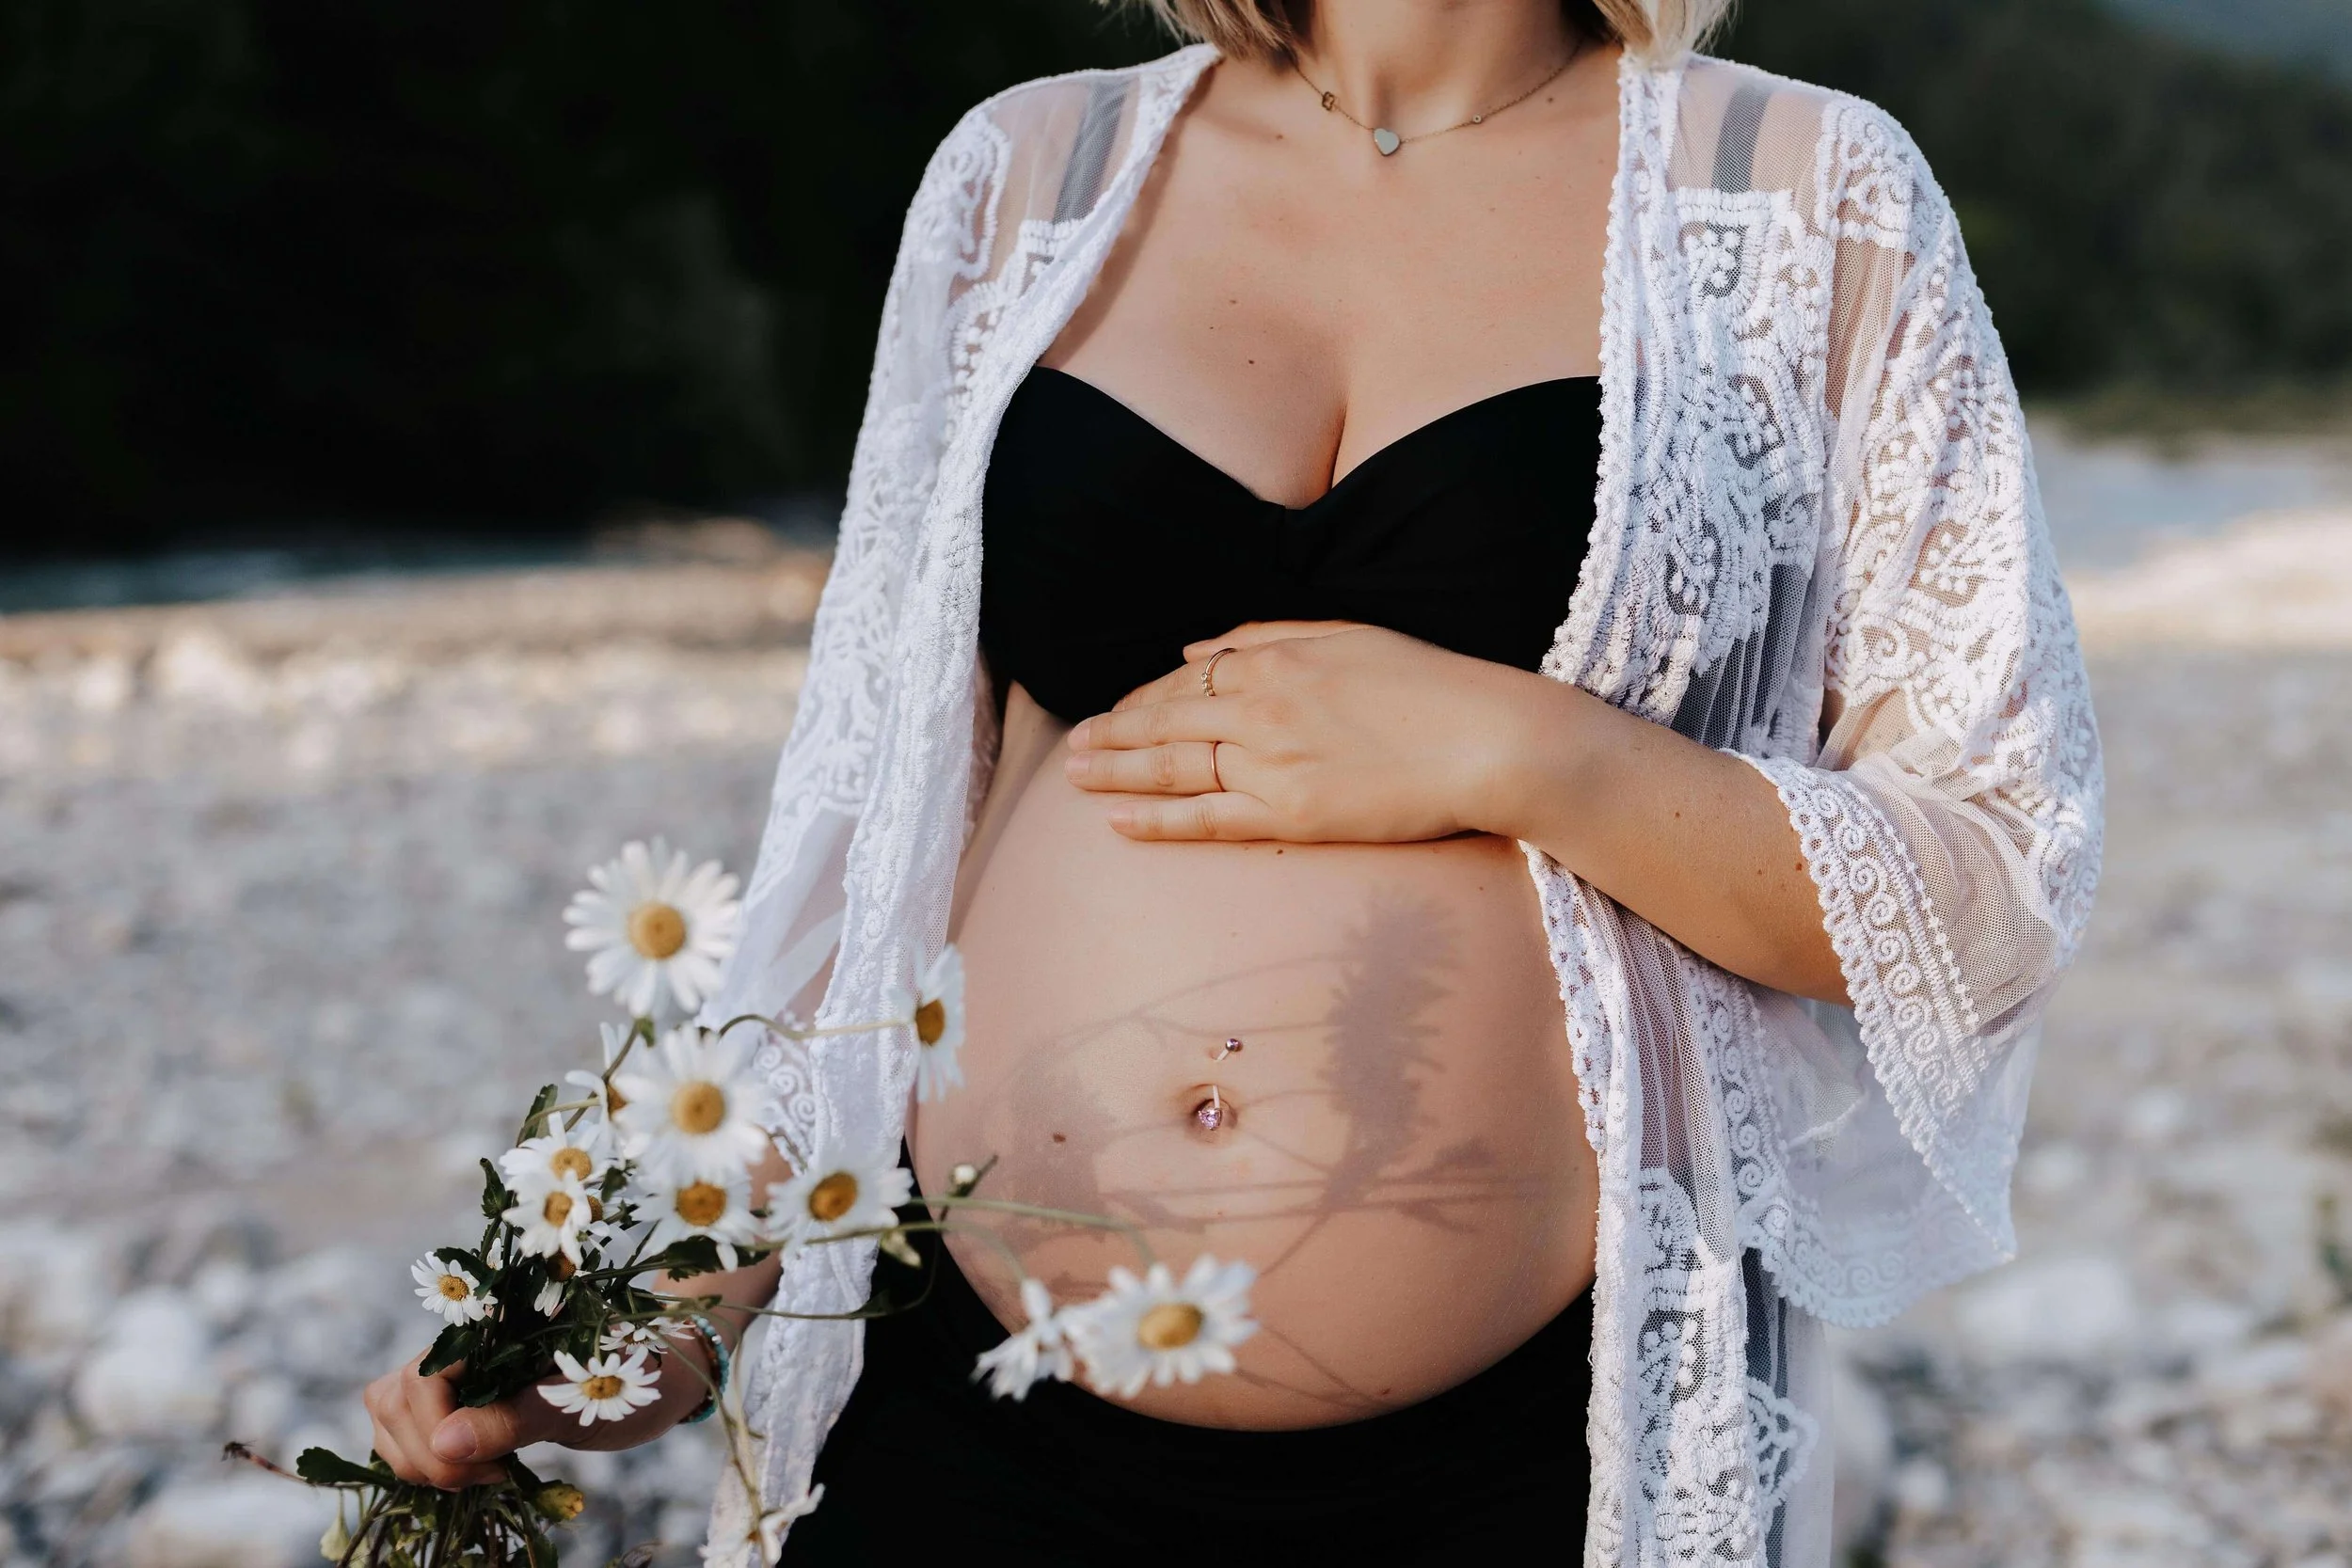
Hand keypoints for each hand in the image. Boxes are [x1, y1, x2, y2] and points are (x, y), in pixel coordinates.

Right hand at [360, 1334, 716, 1490]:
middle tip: (488, 1476)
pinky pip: (411, 1427)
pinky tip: (475, 1471)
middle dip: (425, 1453)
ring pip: (391, 1413)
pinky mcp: (461, 1397)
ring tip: (485, 1474)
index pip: (423, 1378)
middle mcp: (468, 1340)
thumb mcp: (582, 1402)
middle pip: (394, 1397)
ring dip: (421, 1458)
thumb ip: (515, 1419)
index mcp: (497, 1324)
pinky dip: (427, 1458)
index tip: (487, 1468)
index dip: (437, 1431)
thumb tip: (446, 1444)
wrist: (663, 1376)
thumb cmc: (635, 1377)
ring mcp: (459, 1369)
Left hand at [1063, 620, 1556, 842]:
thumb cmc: (1427, 684)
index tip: (1115, 713)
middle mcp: (1259, 707)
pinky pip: (1208, 818)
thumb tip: (1195, 647)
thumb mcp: (1344, 635)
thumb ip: (1264, 636)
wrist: (1486, 738)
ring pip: (1174, 768)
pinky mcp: (1292, 813)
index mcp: (1272, 658)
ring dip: (1118, 772)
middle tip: (1073, 748)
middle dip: (1113, 735)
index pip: (1184, 679)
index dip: (1142, 699)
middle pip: (1166, 722)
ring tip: (1077, 777)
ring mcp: (1271, 763)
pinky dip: (1159, 820)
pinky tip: (1120, 821)